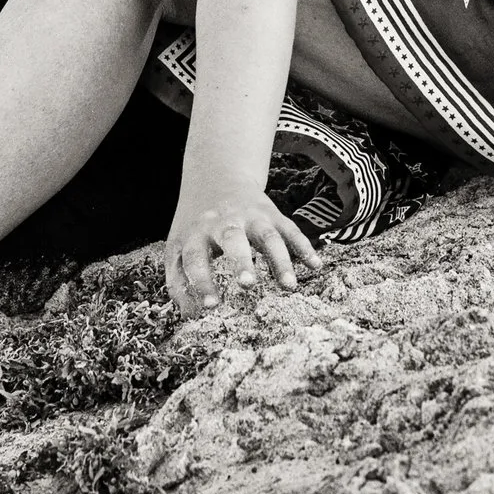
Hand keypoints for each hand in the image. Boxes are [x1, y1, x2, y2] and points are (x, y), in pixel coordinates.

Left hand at [159, 181, 321, 316]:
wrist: (216, 178)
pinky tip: (315, 266)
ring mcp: (250, 217)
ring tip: (288, 286)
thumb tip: (191, 316)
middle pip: (233, 239)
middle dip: (241, 261)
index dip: (201, 281)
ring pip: (267, 237)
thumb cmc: (194, 225)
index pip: (195, 258)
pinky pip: (291, 230)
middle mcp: (223, 223)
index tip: (212, 306)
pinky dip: (304, 247)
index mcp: (195, 233)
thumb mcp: (177, 245)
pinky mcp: (272, 215)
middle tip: (248, 284)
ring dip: (279, 260)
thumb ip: (177, 279)